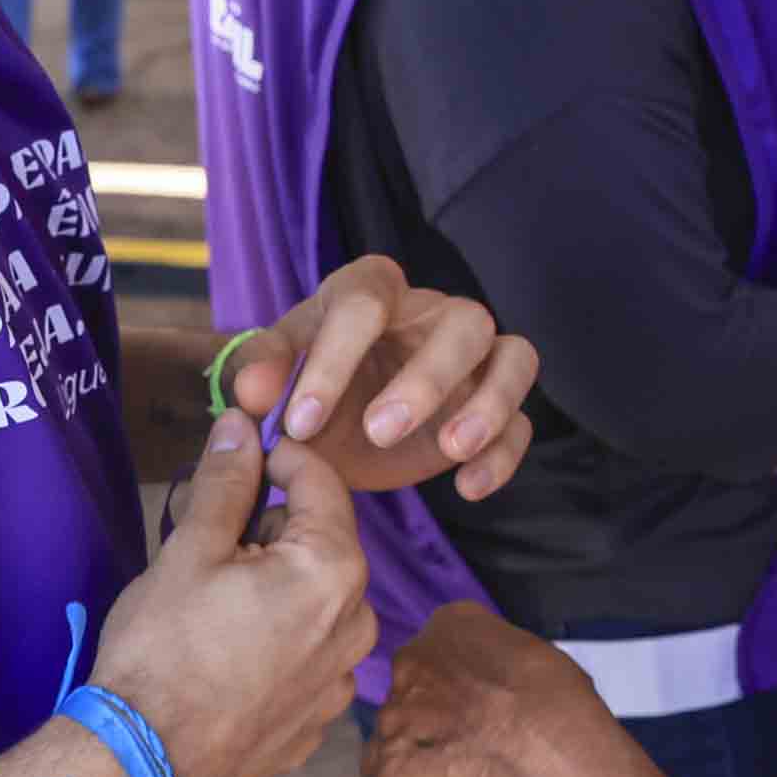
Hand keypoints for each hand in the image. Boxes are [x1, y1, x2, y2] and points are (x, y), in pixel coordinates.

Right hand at [86, 415, 377, 776]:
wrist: (142, 765)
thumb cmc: (162, 650)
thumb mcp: (189, 551)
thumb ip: (226, 482)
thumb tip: (242, 426)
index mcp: (333, 571)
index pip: (321, 481)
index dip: (279, 456)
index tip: (240, 455)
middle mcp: (357, 624)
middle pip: (321, 543)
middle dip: (271, 530)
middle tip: (210, 542)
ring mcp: (341, 680)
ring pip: (316, 601)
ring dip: (276, 587)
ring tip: (213, 604)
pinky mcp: (318, 721)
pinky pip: (307, 656)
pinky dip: (277, 641)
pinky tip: (226, 655)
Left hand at [222, 255, 539, 501]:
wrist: (336, 425)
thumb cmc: (307, 385)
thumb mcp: (276, 375)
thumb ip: (259, 373)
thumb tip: (252, 394)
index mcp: (372, 289)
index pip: (365, 303)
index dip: (334, 360)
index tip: (299, 422)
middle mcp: (434, 313)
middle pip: (464, 321)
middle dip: (427, 378)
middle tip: (380, 432)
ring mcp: (476, 358)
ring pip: (516, 357)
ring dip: (490, 403)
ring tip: (451, 450)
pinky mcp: (493, 406)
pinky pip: (523, 421)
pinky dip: (504, 453)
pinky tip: (468, 487)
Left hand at [354, 605, 630, 776]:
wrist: (546, 751)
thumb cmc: (561, 704)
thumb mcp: (537, 653)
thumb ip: (503, 661)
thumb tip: (505, 686)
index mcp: (449, 630)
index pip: (434, 657)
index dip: (447, 694)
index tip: (465, 718)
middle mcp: (412, 673)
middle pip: (403, 710)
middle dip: (419, 741)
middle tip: (449, 771)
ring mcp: (395, 731)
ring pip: (382, 760)